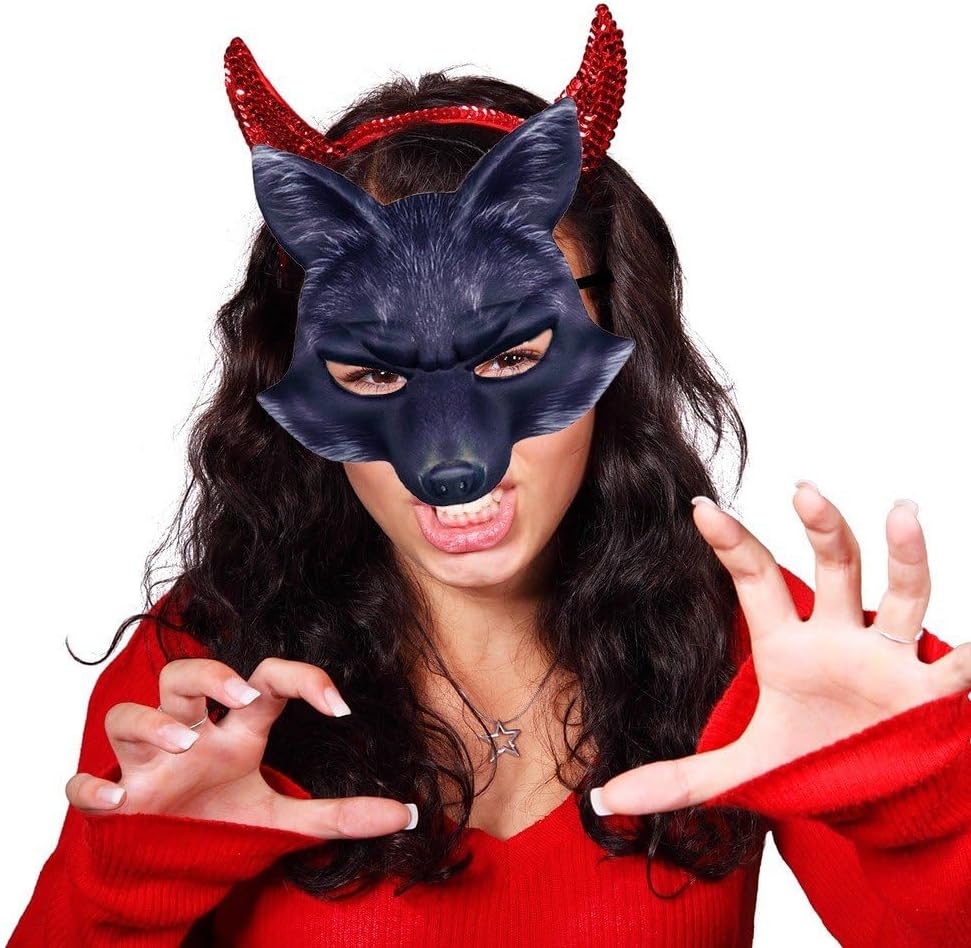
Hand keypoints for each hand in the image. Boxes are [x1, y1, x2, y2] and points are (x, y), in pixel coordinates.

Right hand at [65, 657, 416, 838]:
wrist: (164, 872)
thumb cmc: (219, 827)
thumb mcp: (284, 822)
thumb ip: (342, 815)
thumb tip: (408, 812)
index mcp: (234, 734)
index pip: (265, 681)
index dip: (303, 678)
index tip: (342, 705)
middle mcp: (189, 737)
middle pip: (184, 675)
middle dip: (209, 675)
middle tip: (242, 697)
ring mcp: (146, 767)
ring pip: (129, 715)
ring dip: (154, 723)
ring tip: (187, 743)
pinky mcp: (114, 802)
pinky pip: (84, 784)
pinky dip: (93, 787)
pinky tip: (119, 801)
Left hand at [592, 482, 970, 815]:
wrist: (876, 795)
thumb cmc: (812, 761)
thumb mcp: (744, 771)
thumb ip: (678, 780)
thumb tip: (605, 799)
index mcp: (788, 646)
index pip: (757, 580)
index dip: (732, 544)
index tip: (701, 508)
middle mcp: (839, 639)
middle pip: (835, 569)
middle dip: (823, 529)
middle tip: (803, 491)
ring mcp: (889, 660)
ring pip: (902, 596)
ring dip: (906, 557)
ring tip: (902, 512)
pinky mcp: (931, 695)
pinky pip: (959, 668)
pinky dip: (970, 656)